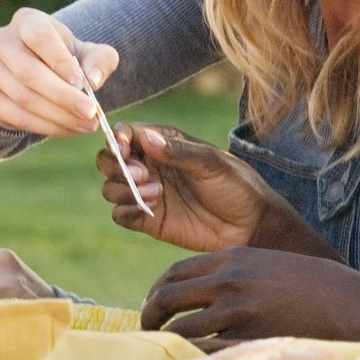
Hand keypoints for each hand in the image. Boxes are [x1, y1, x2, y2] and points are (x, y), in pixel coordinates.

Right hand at [0, 8, 120, 137]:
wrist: (37, 73)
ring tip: (86, 124)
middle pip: (28, 72)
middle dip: (63, 97)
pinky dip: (46, 126)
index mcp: (27, 21)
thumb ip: (100, 60)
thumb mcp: (89, 53)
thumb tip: (92, 81)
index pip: (39, 36)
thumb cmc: (67, 58)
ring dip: (59, 116)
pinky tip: (69, 128)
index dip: (60, 61)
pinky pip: (17, 117)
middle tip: (90, 113)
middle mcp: (1, 41)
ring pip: (23, 98)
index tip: (83, 84)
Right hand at [96, 124, 302, 253]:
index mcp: (164, 144)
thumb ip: (179, 151)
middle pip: (109, 160)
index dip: (118, 139)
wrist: (251, 226)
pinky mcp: (149, 220)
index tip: (124, 149)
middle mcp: (151, 166)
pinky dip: (126, 211)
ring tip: (156, 192)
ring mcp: (147, 193)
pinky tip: (149, 209)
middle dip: (116, 165)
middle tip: (140, 173)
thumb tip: (145, 138)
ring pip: (110, 187)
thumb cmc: (237, 186)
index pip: (126, 133)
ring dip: (123, 189)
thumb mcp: (213, 163)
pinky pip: (120, 215)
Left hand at [140, 248, 359, 342]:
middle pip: (167, 297)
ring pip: (180, 329)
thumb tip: (211, 294)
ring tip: (164, 357)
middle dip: (149, 317)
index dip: (157, 291)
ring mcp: (236, 309)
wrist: (351, 304)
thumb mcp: (272, 266)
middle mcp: (228, 280)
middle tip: (146, 334)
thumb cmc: (317, 287)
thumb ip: (240, 274)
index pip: (176, 271)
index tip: (153, 307)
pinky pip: (206, 352)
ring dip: (166, 344)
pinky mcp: (248, 337)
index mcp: (233, 257)